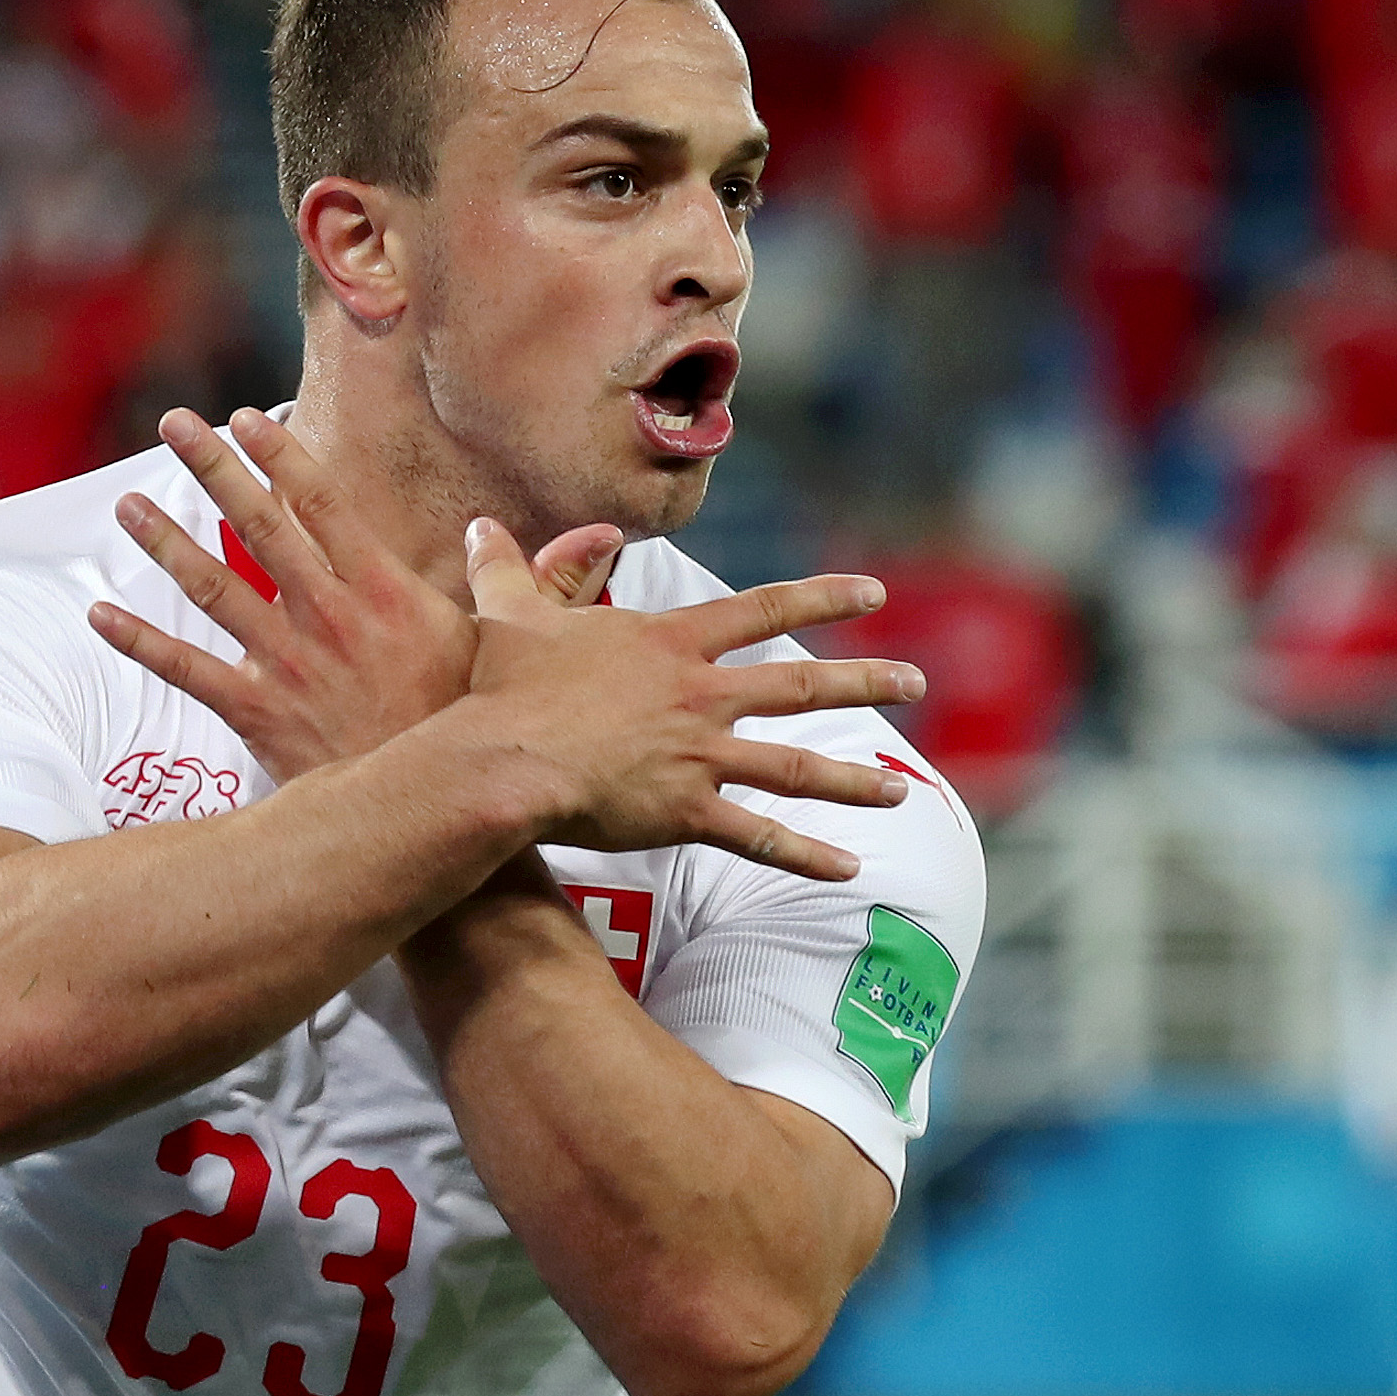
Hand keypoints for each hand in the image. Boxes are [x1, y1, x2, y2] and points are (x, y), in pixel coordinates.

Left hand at [88, 408, 621, 780]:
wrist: (446, 816)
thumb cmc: (481, 734)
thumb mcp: (517, 651)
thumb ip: (545, 586)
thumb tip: (598, 537)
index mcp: (385, 590)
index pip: (323, 503)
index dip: (281, 455)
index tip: (245, 416)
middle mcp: (329, 615)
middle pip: (259, 525)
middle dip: (213, 469)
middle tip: (175, 425)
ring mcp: (289, 663)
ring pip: (213, 586)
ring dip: (165, 541)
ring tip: (127, 501)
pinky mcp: (259, 715)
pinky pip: (188, 671)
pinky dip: (140, 643)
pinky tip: (98, 615)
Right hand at [459, 519, 924, 880]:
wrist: (505, 760)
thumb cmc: (504, 688)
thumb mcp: (508, 614)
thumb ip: (509, 567)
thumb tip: (480, 525)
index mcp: (670, 644)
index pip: (761, 610)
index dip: (820, 597)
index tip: (873, 593)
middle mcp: (700, 695)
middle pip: (799, 684)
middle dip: (864, 681)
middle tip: (915, 681)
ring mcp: (699, 755)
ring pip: (794, 765)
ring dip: (852, 778)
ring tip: (900, 793)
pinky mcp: (685, 812)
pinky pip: (757, 837)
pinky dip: (805, 855)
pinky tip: (848, 870)